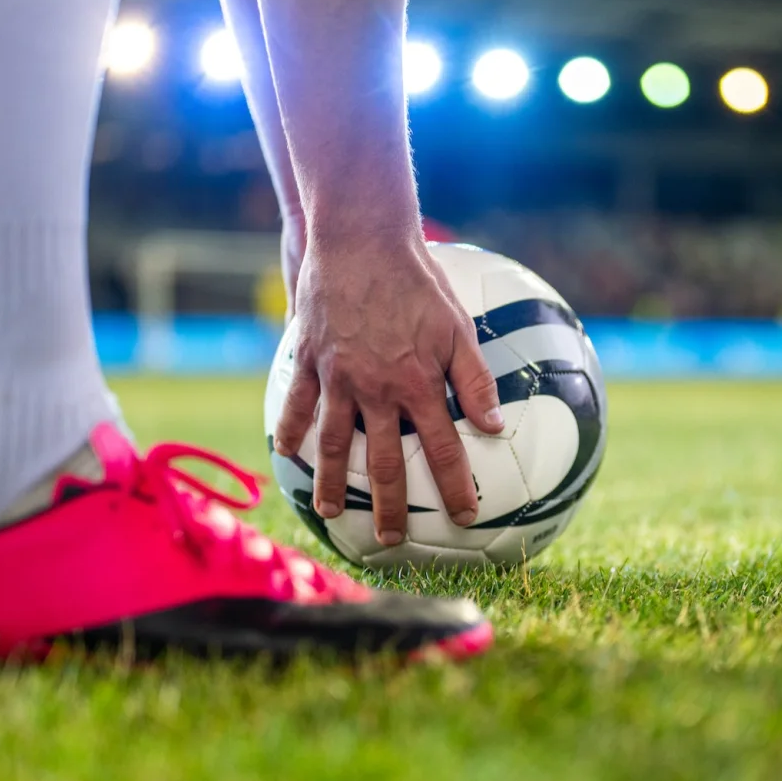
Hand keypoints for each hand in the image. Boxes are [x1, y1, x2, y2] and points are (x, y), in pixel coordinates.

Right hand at [273, 232, 503, 545]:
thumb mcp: (457, 326)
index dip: (456, 486)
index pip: (442, 449)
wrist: (362, 240)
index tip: (466, 517)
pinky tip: (287, 454)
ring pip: (333, 444)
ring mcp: (337, 379)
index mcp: (417, 385)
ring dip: (333, 483)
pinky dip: (291, 430)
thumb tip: (494, 426)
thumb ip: (475, 379)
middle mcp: (376, 392)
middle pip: (383, 463)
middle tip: (391, 540)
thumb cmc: (417, 279)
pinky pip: (296, 403)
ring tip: (332, 513)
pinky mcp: (309, 361)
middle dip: (391, 507)